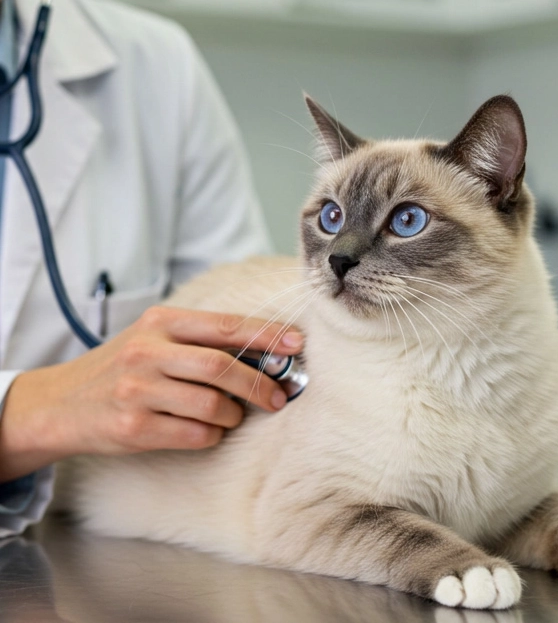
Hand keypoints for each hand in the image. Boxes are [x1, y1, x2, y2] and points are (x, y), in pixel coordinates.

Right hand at [0, 306, 303, 481]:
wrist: (60, 403)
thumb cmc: (121, 368)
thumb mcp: (154, 338)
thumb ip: (200, 341)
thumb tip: (267, 353)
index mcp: (161, 322)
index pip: (226, 325)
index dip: (267, 336)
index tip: (297, 345)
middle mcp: (148, 351)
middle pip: (223, 367)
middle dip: (261, 384)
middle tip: (279, 397)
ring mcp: (138, 390)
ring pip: (212, 404)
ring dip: (234, 414)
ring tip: (232, 415)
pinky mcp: (132, 427)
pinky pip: (194, 434)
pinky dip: (212, 435)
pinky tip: (208, 430)